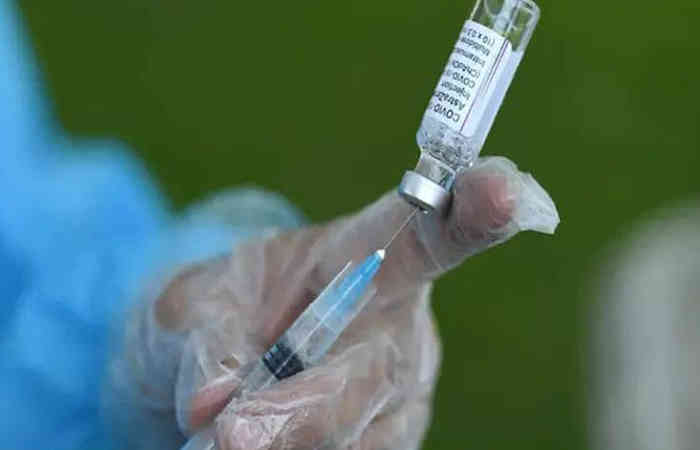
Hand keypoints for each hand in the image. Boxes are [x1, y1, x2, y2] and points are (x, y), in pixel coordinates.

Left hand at [123, 157, 557, 449]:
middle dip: (302, 410)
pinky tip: (268, 438)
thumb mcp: (202, 298)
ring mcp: (404, 389)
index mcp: (366, 255)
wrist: (236, 353)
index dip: (469, 213)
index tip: (506, 189)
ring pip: (362, 436)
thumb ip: (210, 338)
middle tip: (229, 434)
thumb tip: (213, 405)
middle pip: (377, 370)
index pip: (425, 233)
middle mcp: (401, 323)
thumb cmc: (230, 305)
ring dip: (286, 443)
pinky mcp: (393, 438)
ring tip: (223, 433)